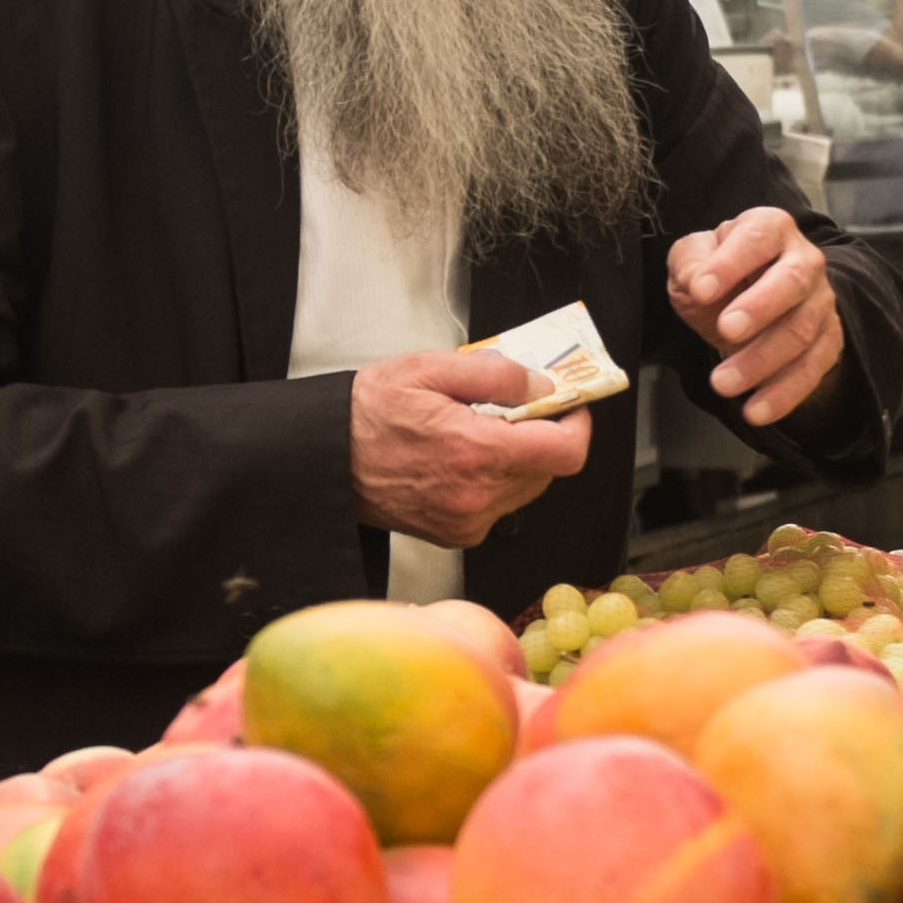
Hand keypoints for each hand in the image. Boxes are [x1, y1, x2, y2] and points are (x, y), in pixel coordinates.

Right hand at [352, 351, 591, 547]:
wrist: (325, 458)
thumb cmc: (370, 412)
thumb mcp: (431, 368)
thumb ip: (497, 374)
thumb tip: (542, 388)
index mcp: (475, 452)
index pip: (566, 452)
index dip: (576, 424)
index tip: (567, 405)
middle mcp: (476, 495)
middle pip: (549, 469)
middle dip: (541, 435)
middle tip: (514, 408)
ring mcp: (466, 521)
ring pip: (527, 488)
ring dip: (518, 458)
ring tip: (480, 431)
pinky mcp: (456, 534)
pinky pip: (500, 505)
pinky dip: (495, 480)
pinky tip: (463, 458)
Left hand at [667, 209, 847, 425]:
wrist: (751, 306)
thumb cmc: (721, 277)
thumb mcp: (693, 260)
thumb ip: (690, 263)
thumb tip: (698, 282)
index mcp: (770, 229)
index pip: (757, 237)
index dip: (730, 263)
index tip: (699, 290)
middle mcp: (804, 260)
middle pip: (793, 280)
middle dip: (760, 307)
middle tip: (725, 330)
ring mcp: (821, 302)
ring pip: (802, 330)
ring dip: (762, 360)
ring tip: (722, 383)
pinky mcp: (829, 340)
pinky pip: (814, 368)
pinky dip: (784, 393)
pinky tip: (755, 410)